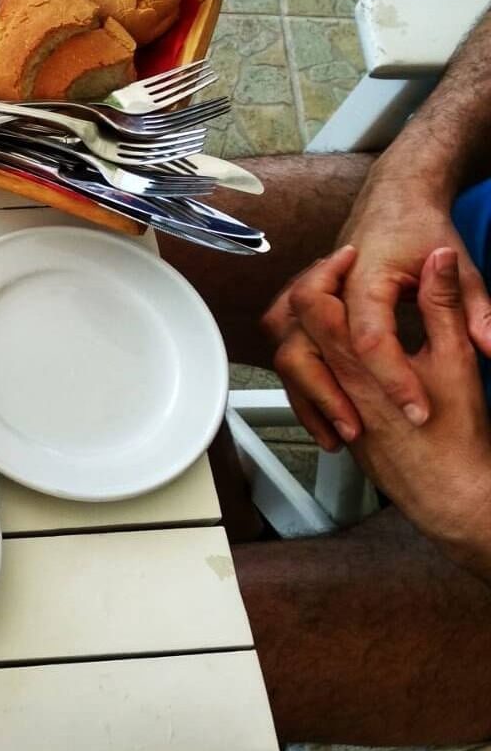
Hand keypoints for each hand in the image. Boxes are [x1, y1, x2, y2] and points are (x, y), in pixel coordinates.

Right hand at [262, 184, 490, 447]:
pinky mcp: (310, 310)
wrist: (395, 195)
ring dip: (310, 395)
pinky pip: (291, 352)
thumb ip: (472, 310)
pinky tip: (327, 417)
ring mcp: (314, 299)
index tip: (419, 411)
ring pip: (288, 353)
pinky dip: (304, 387)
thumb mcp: (464, 267)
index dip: (394, 379)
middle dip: (332, 396)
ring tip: (340, 432)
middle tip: (361, 430)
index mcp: (367, 279)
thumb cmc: (422, 227)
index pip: (371, 338)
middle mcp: (331, 292)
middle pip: (307, 350)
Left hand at [293, 246, 490, 578]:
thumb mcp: (456, 360)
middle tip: (338, 271)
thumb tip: (438, 259)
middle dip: (310, 290)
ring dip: (306, 325)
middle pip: (293, 325)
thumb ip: (445, 305)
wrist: (451, 494)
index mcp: (355, 361)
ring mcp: (331, 401)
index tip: (350, 255)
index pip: (314, 304)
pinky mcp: (338, 419)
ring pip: (293, 354)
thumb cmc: (456, 435)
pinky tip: (337, 346)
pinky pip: (308, 382)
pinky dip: (314, 357)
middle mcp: (333, 379)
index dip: (325, 270)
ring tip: (334, 302)